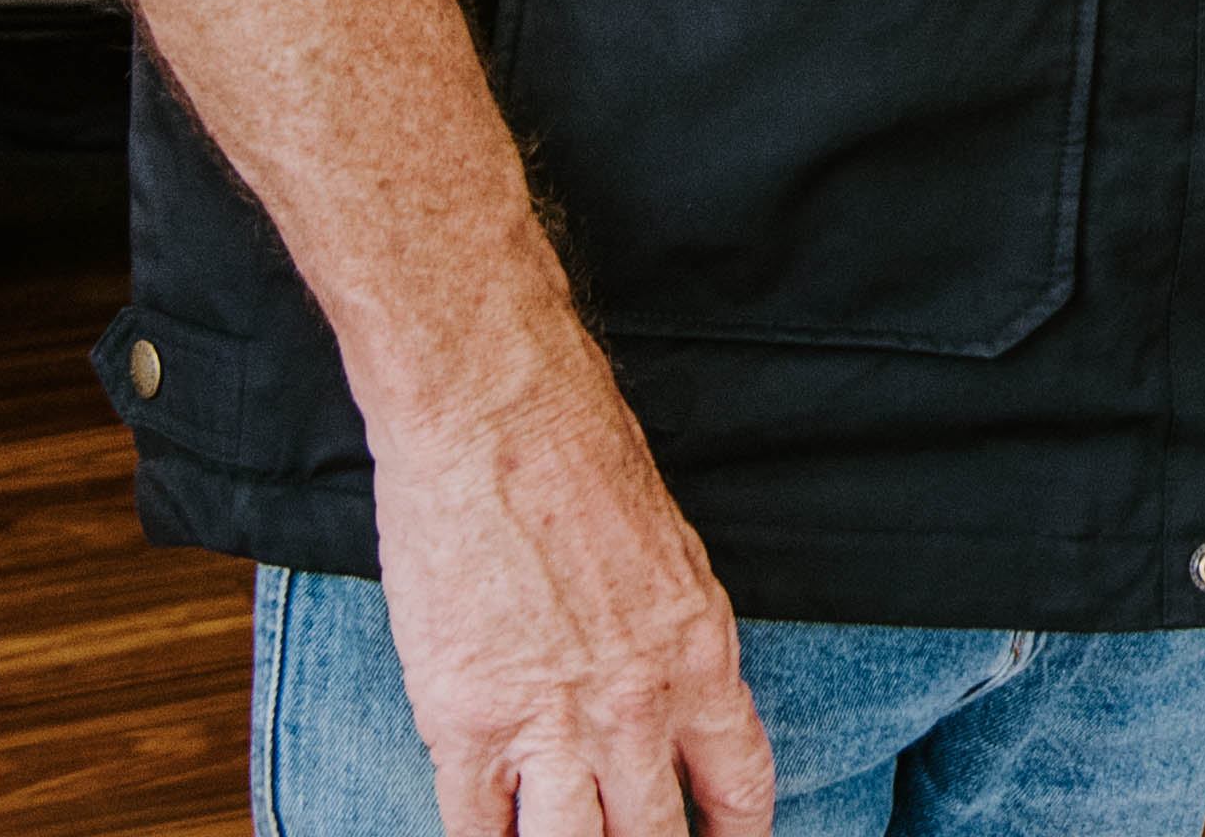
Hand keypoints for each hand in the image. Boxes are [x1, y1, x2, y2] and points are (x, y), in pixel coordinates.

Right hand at [369, 363, 775, 836]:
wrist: (495, 411)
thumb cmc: (578, 458)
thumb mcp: (670, 556)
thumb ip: (673, 643)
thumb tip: (666, 705)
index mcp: (700, 656)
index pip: (739, 784)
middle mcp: (636, 706)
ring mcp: (550, 722)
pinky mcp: (465, 722)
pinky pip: (476, 833)